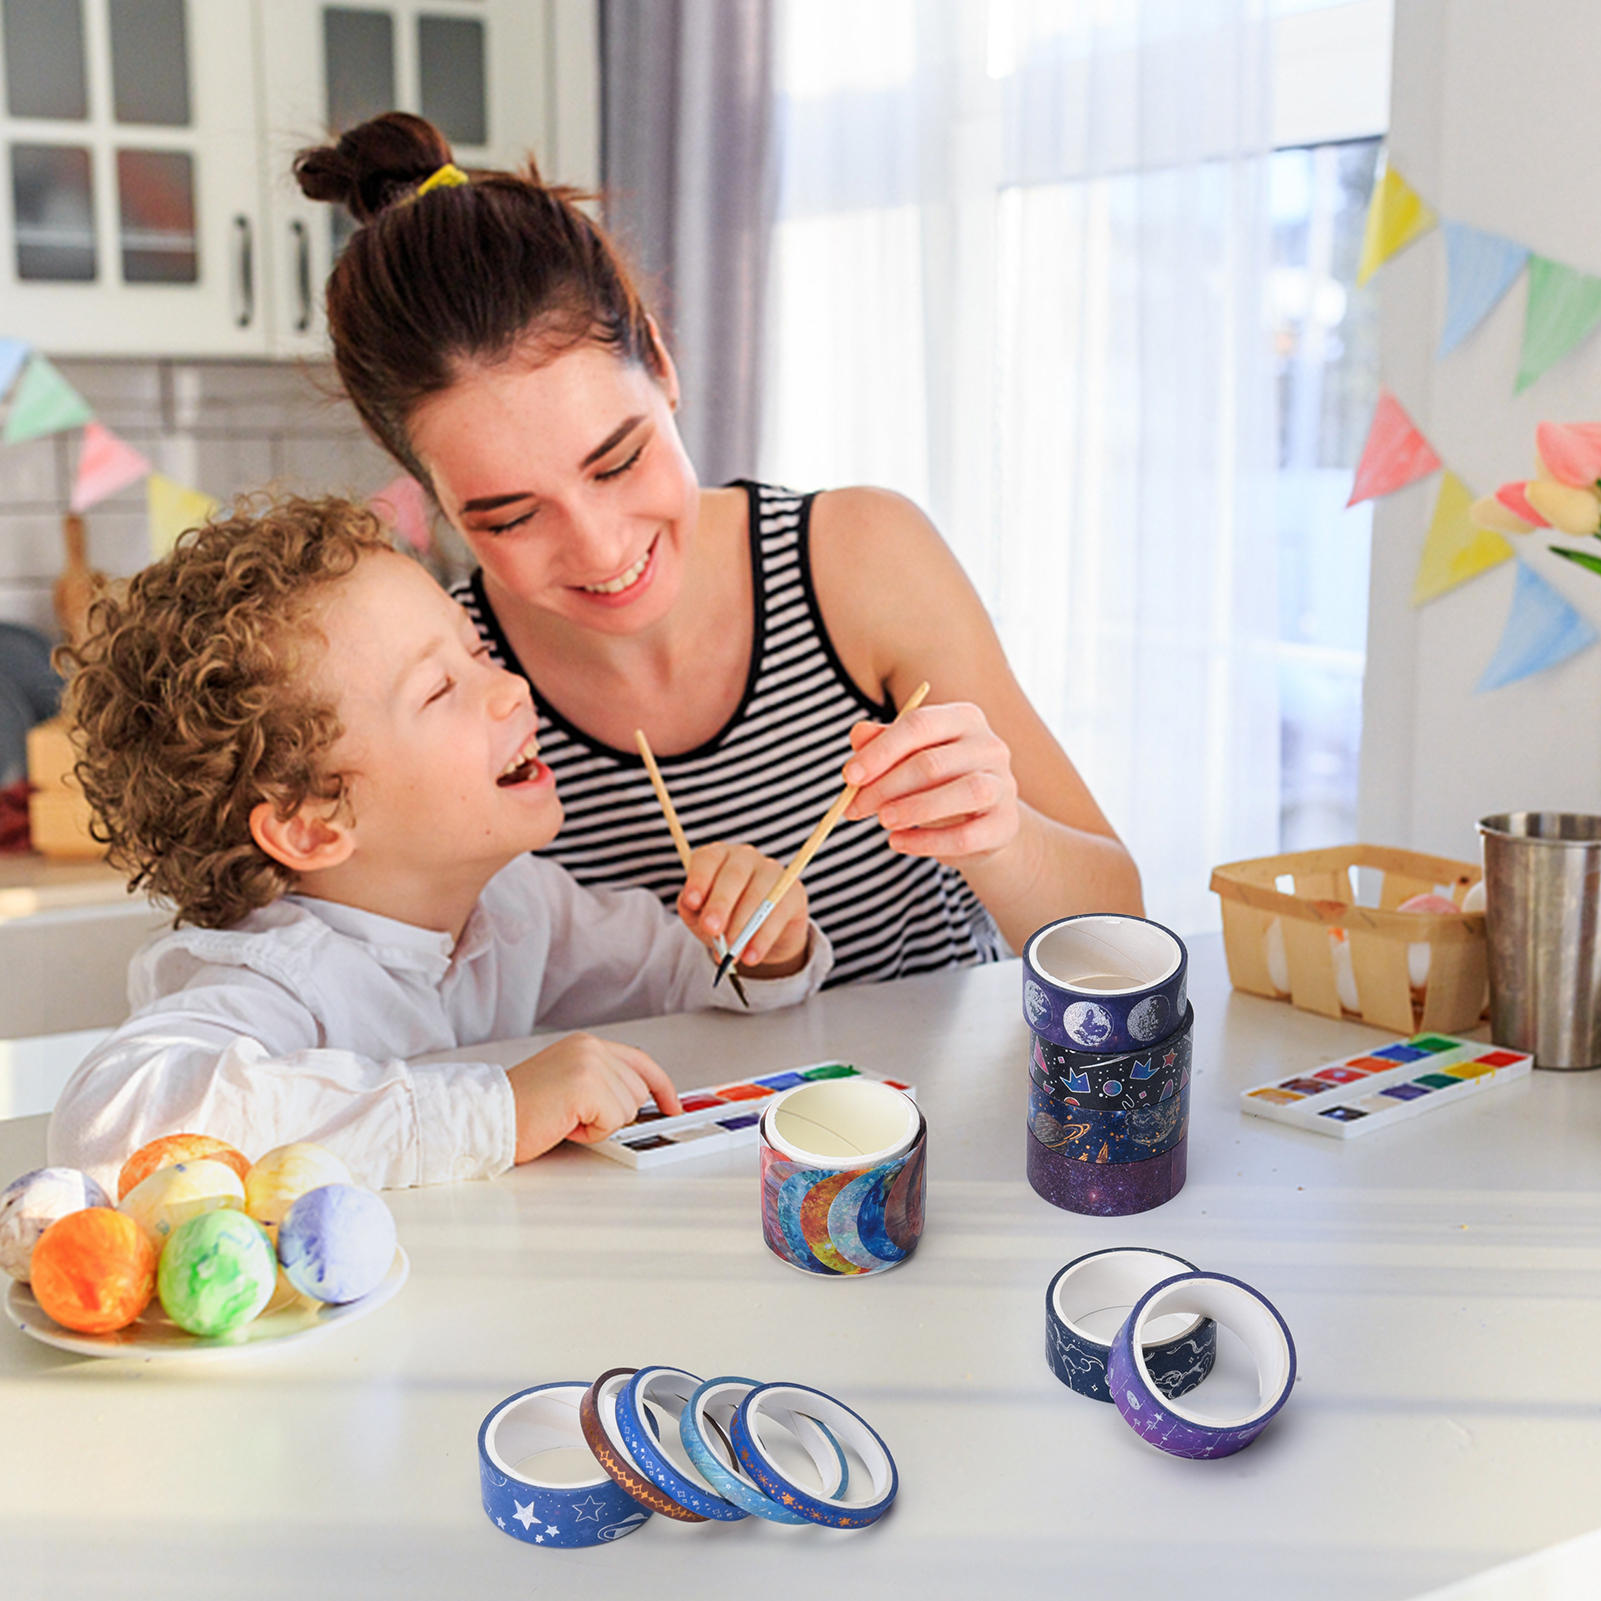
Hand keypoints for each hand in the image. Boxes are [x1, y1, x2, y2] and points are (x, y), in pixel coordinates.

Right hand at [506, 1033, 683, 1162]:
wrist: (489, 1117)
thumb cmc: (521, 1109)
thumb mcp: (567, 1082)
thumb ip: (601, 1080)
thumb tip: (636, 1098)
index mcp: (585, 1044)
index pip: (640, 1061)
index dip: (662, 1086)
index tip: (672, 1105)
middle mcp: (590, 1048)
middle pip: (638, 1090)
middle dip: (612, 1113)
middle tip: (574, 1115)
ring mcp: (590, 1065)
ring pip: (628, 1108)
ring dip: (600, 1124)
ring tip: (566, 1118)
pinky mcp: (587, 1087)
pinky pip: (613, 1121)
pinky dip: (591, 1133)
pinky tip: (565, 1124)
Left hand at [678, 841, 809, 976]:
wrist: (759, 935)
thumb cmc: (723, 918)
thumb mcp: (700, 915)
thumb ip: (692, 909)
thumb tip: (691, 906)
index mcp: (718, 856)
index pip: (707, 859)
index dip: (699, 879)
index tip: (691, 902)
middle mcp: (745, 856)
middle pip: (733, 876)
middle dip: (720, 905)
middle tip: (712, 930)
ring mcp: (772, 871)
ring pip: (757, 896)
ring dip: (741, 928)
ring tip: (731, 954)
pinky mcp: (793, 891)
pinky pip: (778, 914)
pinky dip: (762, 939)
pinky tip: (752, 956)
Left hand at [842, 700, 1021, 861]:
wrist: (981, 824)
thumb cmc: (938, 782)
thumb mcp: (909, 757)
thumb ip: (883, 743)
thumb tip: (857, 735)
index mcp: (963, 718)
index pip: (919, 724)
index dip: (880, 751)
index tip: (850, 776)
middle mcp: (989, 745)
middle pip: (932, 762)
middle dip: (885, 787)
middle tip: (854, 808)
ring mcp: (1003, 785)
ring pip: (960, 794)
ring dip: (912, 810)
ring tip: (882, 822)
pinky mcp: (1006, 824)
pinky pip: (966, 835)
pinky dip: (927, 842)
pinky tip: (898, 843)